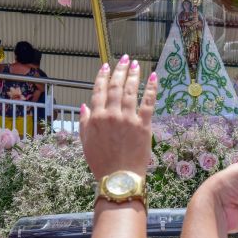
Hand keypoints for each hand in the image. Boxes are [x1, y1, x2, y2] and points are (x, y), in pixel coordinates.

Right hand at [79, 56, 156, 178]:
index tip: (106, 65)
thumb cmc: (101, 162)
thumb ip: (84, 122)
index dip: (103, 76)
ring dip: (133, 75)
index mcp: (96, 118)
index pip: (99, 91)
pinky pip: (148, 103)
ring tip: (136, 64)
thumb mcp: (86, 142)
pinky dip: (151, 88)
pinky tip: (153, 77)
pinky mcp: (143, 125)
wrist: (118, 178)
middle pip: (115, 87)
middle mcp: (111, 115)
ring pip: (130, 91)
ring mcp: (127, 119)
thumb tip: (83, 106)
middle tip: (125, 58)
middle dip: (120, 70)